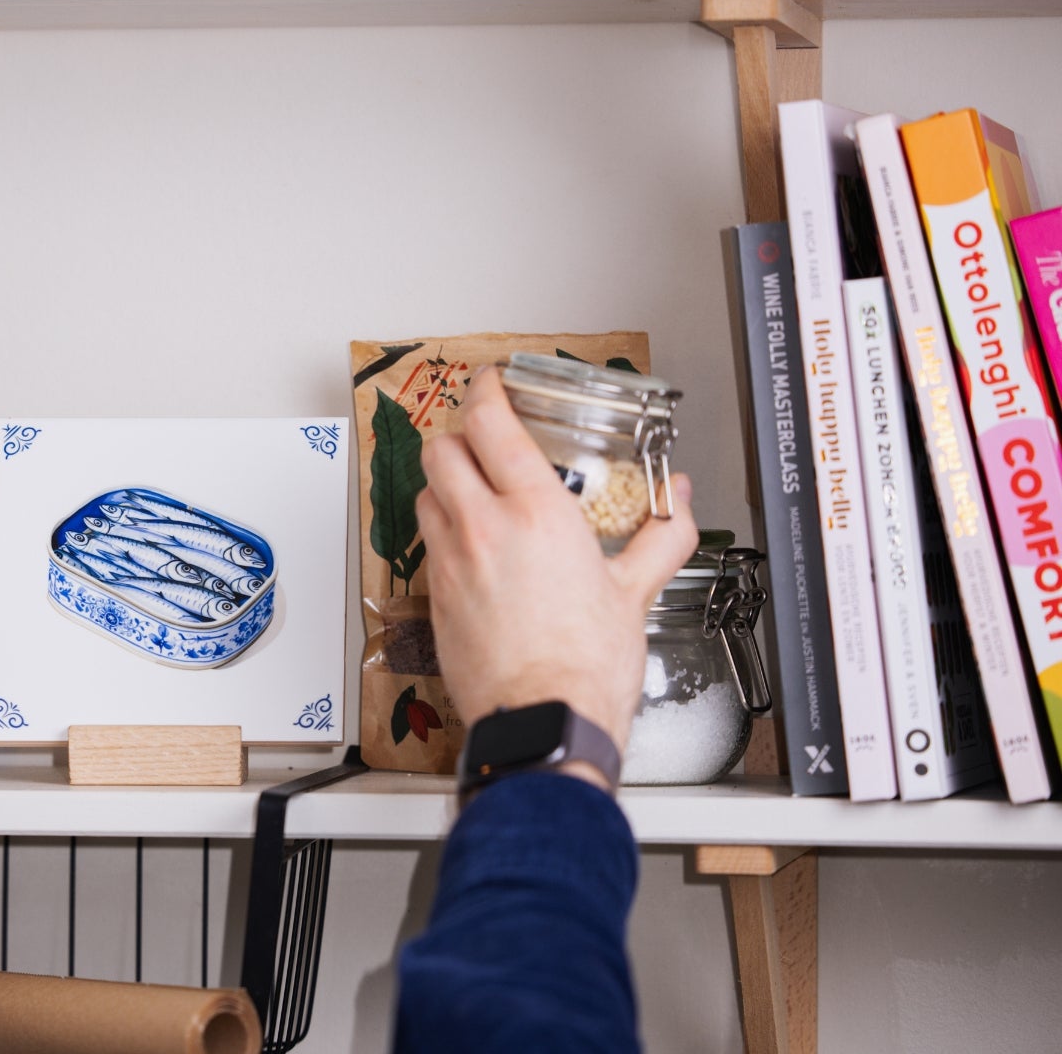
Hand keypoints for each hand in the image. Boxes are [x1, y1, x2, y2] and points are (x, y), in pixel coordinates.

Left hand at [416, 367, 698, 774]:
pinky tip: (473, 548)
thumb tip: (679, 500)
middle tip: (483, 438)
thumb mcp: (635, 590)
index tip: (493, 384)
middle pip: (441, 450)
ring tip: (476, 492)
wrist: (543, 722)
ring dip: (446, 484)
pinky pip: (428, 545)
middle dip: (459, 435)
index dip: (486, 392)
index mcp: (533, 512)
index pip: (490, 423)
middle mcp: (481, 529)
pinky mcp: (434, 598)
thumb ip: (660, 534)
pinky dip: (444, 532)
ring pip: (426, 495)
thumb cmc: (585, 666)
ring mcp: (450, 564)